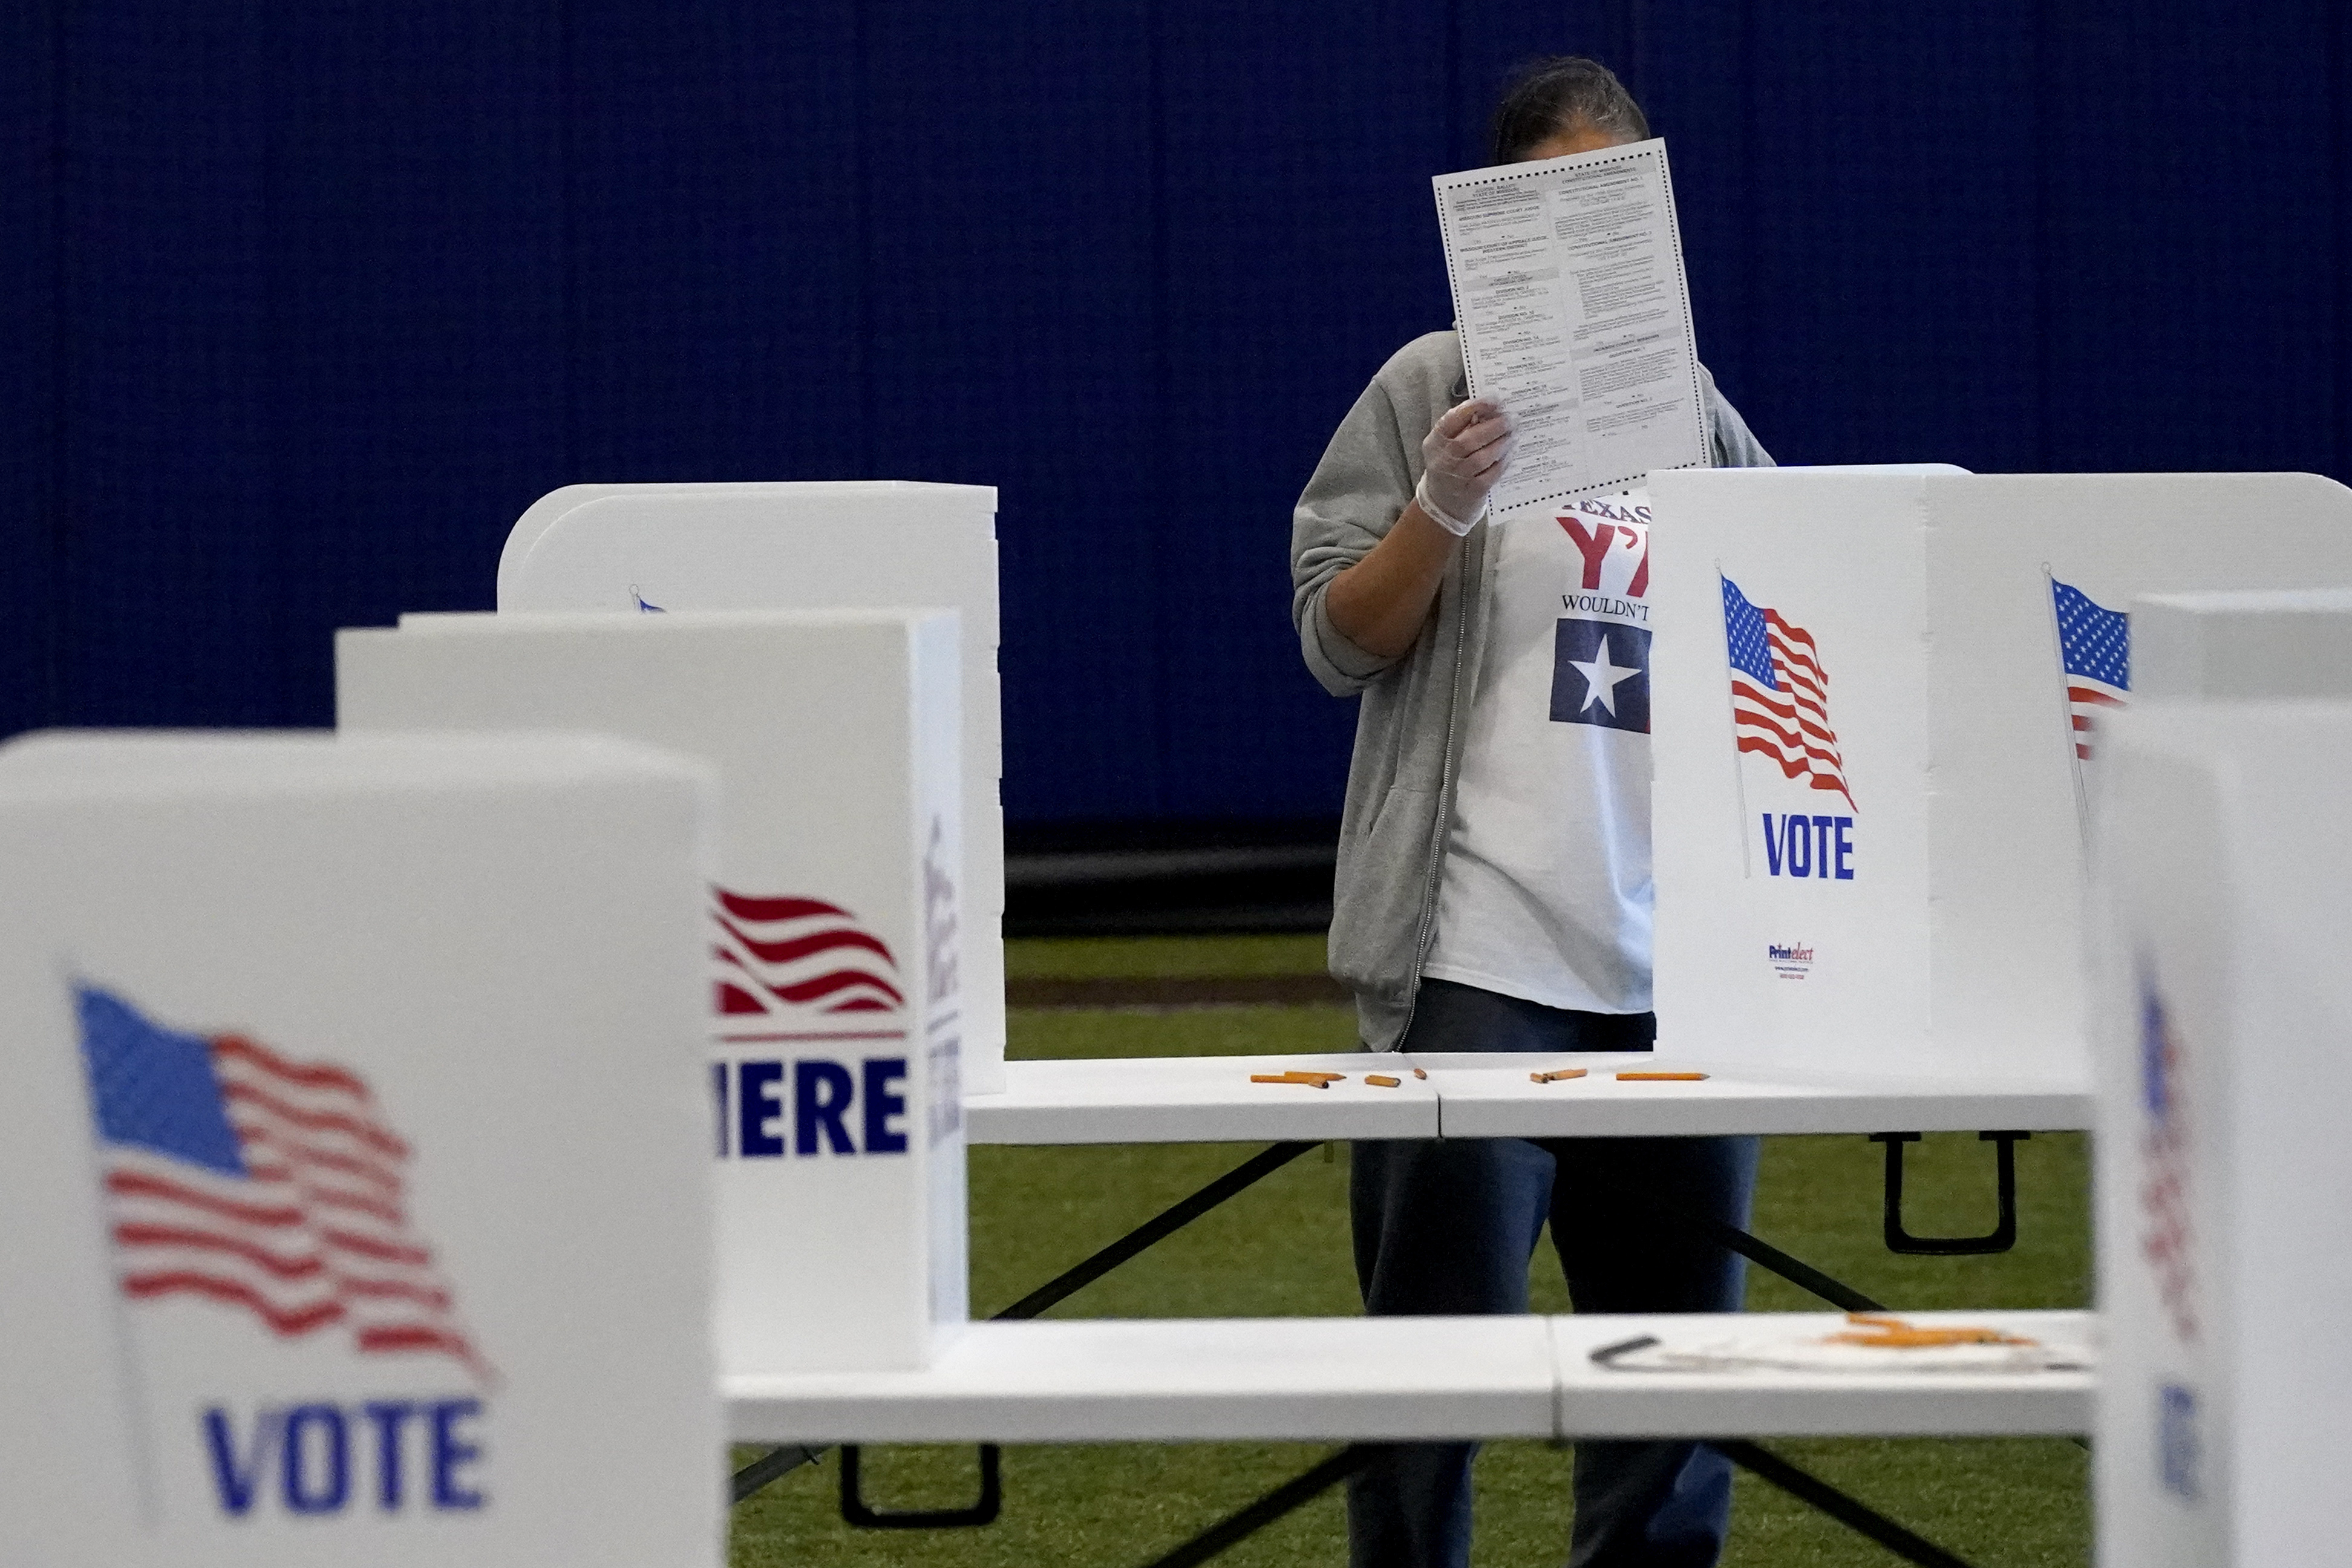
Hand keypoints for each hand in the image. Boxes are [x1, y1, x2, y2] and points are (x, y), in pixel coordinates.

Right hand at [1415, 398, 1513, 533]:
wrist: (1443, 502)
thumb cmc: (1449, 464)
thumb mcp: (1446, 444)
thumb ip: (1463, 427)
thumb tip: (1491, 409)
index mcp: (1435, 442)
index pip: (1452, 420)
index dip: (1474, 407)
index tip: (1494, 400)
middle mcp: (1443, 460)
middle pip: (1468, 440)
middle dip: (1493, 427)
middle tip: (1511, 419)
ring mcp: (1457, 477)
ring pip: (1481, 459)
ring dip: (1500, 444)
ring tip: (1513, 434)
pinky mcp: (1472, 491)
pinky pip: (1490, 475)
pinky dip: (1502, 462)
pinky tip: (1510, 453)